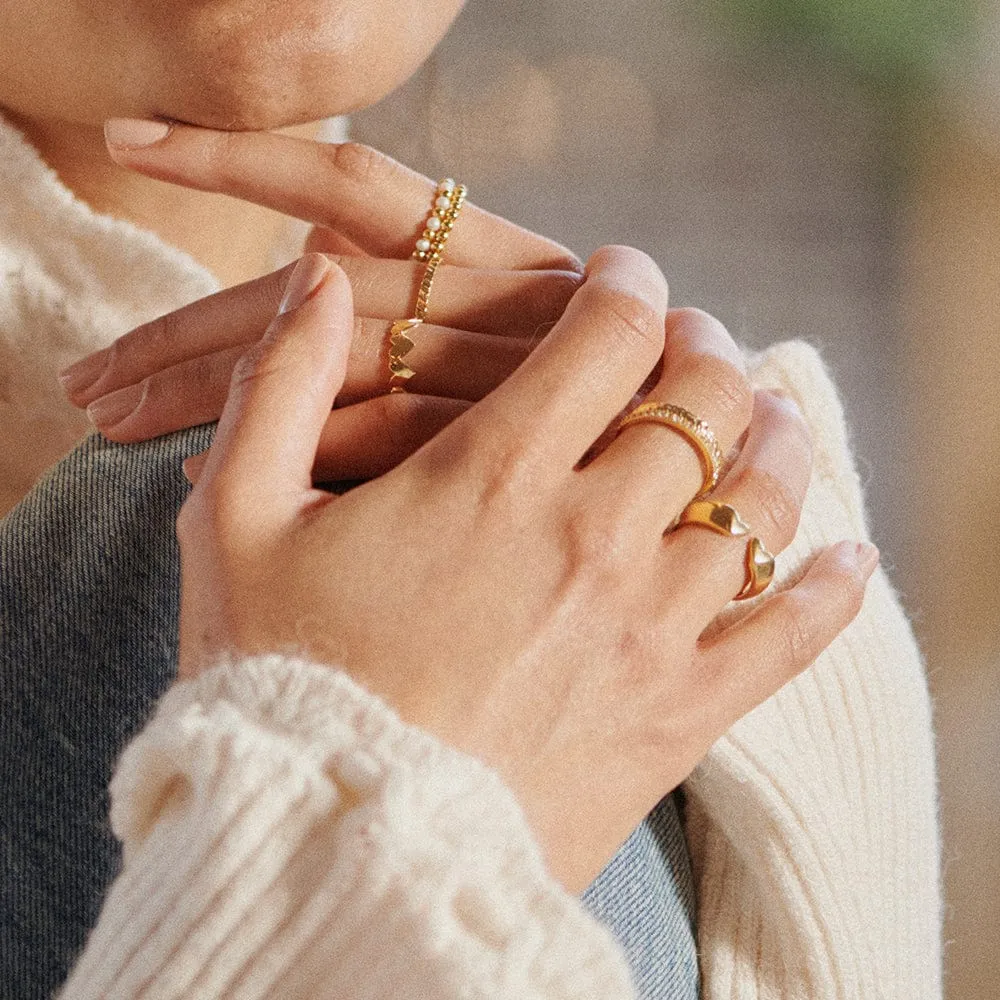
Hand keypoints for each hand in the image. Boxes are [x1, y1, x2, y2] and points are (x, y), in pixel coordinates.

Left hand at [60, 126, 582, 478]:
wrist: (708, 483)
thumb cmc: (608, 409)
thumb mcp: (534, 326)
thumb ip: (443, 270)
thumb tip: (313, 245)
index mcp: (496, 248)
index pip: (354, 180)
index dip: (241, 148)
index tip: (132, 139)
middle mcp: (495, 296)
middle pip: (312, 287)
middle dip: (188, 326)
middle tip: (92, 377)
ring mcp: (497, 368)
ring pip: (322, 358)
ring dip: (205, 381)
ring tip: (108, 409)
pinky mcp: (495, 439)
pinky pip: (367, 436)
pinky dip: (277, 448)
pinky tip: (194, 472)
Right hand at [179, 247, 877, 892]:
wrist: (333, 856)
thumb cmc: (276, 684)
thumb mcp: (236, 524)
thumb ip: (279, 389)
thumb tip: (318, 287)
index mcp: (493, 476)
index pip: (606, 332)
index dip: (626, 282)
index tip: (622, 274)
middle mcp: (593, 537)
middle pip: (704, 397)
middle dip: (706, 347)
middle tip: (693, 339)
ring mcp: (648, 628)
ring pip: (762, 497)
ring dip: (778, 439)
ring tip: (770, 419)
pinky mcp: (678, 714)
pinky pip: (791, 636)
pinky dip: (830, 588)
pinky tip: (846, 558)